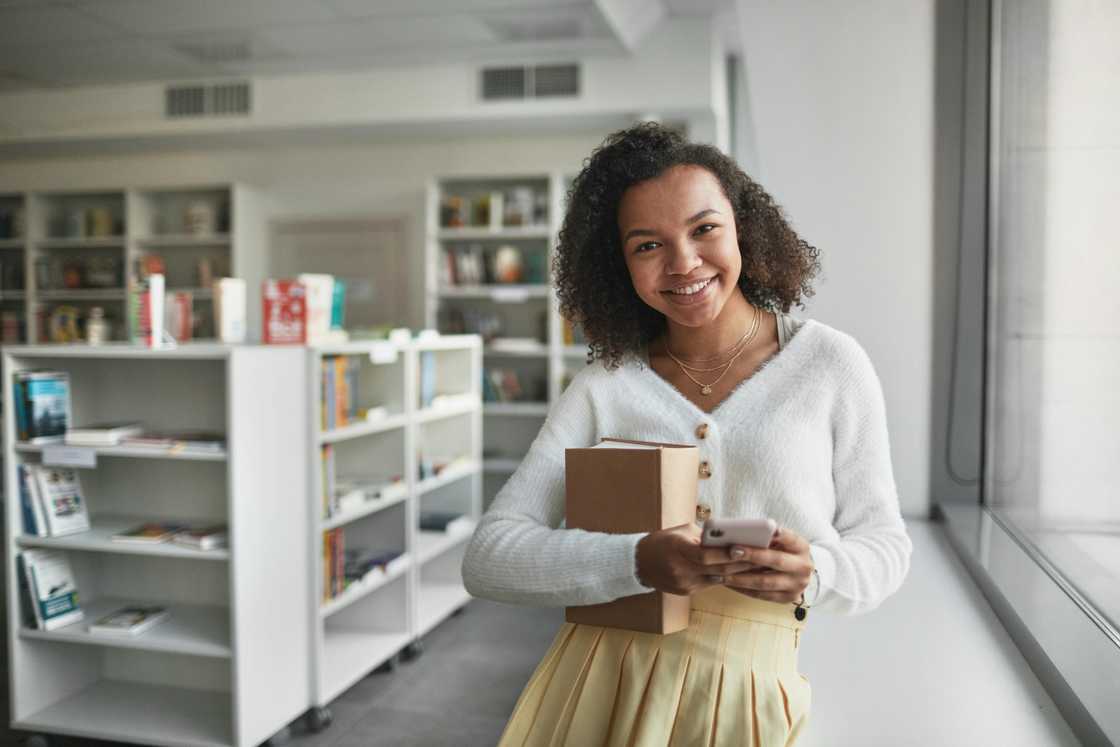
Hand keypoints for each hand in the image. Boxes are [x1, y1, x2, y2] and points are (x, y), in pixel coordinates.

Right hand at [635, 523, 763, 595]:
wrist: (639, 563)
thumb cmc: (663, 541)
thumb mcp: (681, 532)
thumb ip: (704, 536)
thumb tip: (730, 538)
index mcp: (677, 549)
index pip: (704, 555)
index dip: (724, 554)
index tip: (742, 548)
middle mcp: (680, 569)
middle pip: (716, 569)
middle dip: (740, 564)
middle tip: (761, 558)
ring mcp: (684, 583)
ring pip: (717, 579)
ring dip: (737, 573)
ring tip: (757, 567)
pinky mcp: (686, 592)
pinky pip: (711, 585)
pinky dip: (726, 578)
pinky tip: (741, 574)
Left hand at [722, 527, 812, 603]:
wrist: (797, 572)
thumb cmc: (780, 550)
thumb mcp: (780, 541)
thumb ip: (766, 537)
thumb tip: (739, 533)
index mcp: (802, 547)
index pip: (791, 538)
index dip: (781, 534)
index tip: (770, 529)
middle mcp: (803, 566)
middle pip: (777, 560)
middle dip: (753, 555)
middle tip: (732, 551)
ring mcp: (797, 585)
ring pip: (765, 581)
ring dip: (741, 577)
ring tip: (721, 572)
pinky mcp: (787, 598)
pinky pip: (761, 595)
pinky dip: (742, 588)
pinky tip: (727, 582)